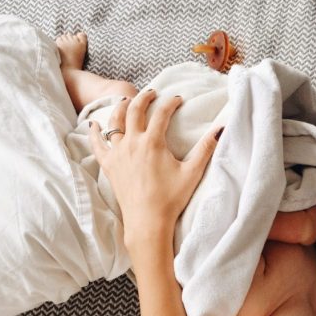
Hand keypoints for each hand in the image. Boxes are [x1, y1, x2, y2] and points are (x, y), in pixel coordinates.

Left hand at [89, 90, 221, 243]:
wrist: (147, 221)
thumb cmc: (171, 198)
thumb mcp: (192, 172)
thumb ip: (206, 148)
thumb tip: (221, 128)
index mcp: (153, 142)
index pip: (162, 113)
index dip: (170, 103)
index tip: (177, 99)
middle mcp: (132, 143)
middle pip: (135, 110)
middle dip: (144, 98)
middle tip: (152, 93)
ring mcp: (118, 153)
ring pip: (115, 122)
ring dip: (121, 108)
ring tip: (126, 101)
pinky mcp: (109, 166)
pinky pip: (97, 145)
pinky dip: (95, 133)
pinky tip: (94, 125)